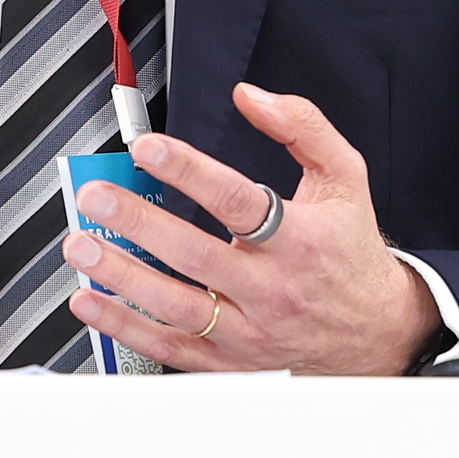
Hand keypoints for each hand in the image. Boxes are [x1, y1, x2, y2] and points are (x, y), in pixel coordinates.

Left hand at [61, 82, 442, 376]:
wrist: (376, 333)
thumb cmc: (349, 250)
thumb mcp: (345, 177)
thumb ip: (302, 127)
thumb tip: (251, 97)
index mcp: (301, 239)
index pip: (239, 202)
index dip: (190, 171)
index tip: (148, 148)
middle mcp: (273, 288)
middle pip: (197, 256)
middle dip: (139, 223)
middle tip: (96, 198)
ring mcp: (249, 330)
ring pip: (177, 306)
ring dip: (122, 277)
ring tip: (82, 248)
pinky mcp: (230, 360)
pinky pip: (170, 347)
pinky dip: (125, 328)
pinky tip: (91, 302)